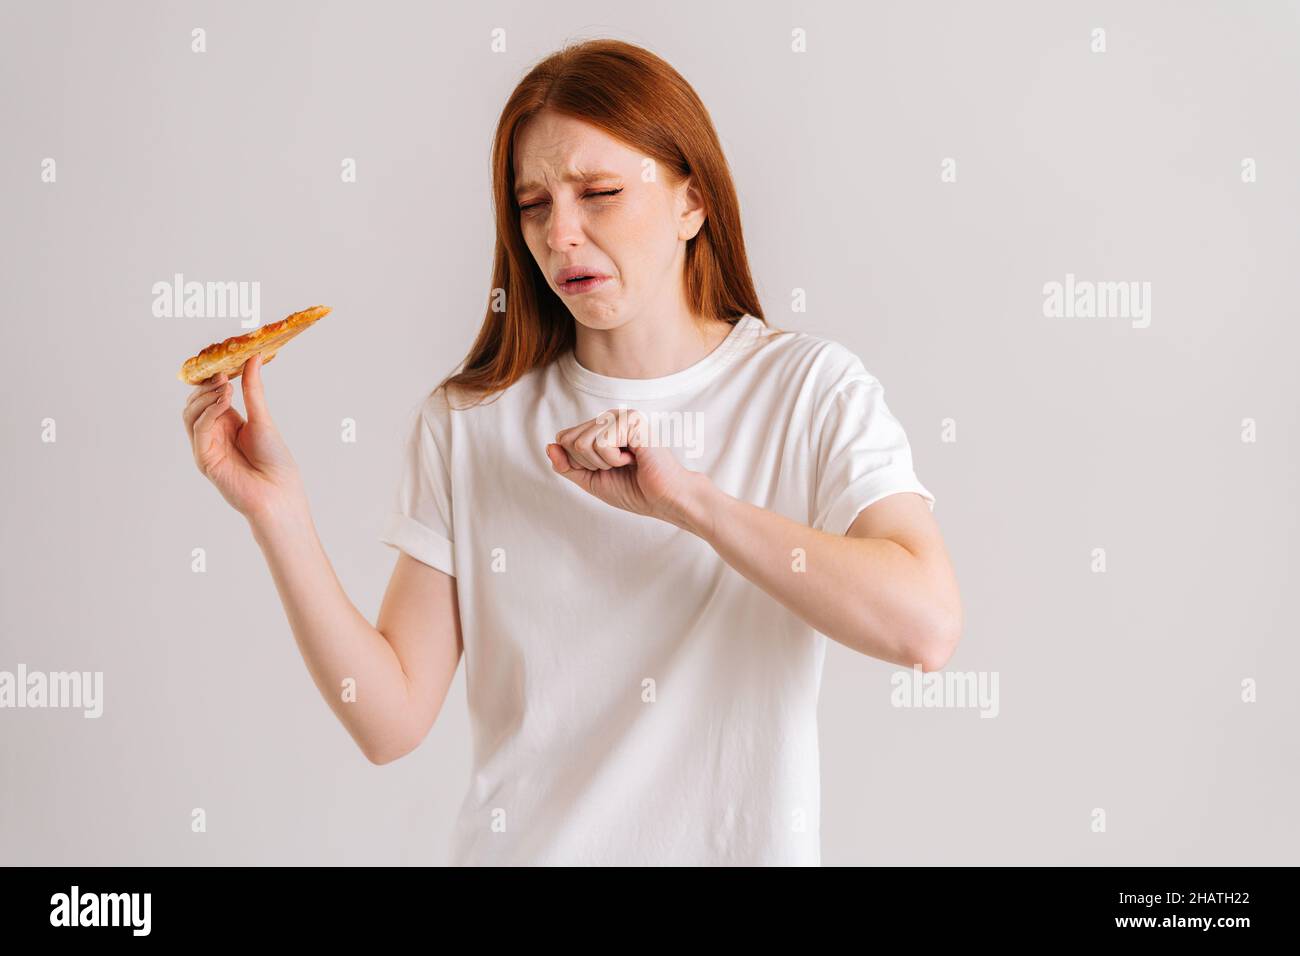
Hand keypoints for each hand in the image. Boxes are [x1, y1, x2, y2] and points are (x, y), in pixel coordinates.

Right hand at [181, 352, 305, 521]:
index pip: (208, 396)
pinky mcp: (204, 459)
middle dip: (206, 386)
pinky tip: (223, 402)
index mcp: (227, 423)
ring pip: (190, 414)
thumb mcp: (263, 418)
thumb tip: (253, 358)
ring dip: (205, 397)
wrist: (280, 492)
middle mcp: (214, 434)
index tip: (221, 362)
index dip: (211, 379)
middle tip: (222, 374)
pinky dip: (208, 412)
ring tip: (225, 388)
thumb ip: (252, 390)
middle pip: (194, 403)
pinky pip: (198, 430)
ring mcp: (207, 447)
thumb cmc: (275, 461)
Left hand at [546, 407, 707, 529]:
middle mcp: (609, 417)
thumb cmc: (633, 490)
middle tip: (616, 467)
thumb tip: (549, 445)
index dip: (577, 463)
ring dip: (603, 463)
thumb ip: (567, 465)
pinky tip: (634, 458)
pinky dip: (614, 460)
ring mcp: (621, 416)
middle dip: (589, 463)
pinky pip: (601, 443)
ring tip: (626, 462)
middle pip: (569, 440)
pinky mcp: (631, 420)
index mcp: (600, 428)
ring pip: (582, 443)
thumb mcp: (590, 480)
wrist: (664, 499)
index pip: (563, 439)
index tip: (604, 469)